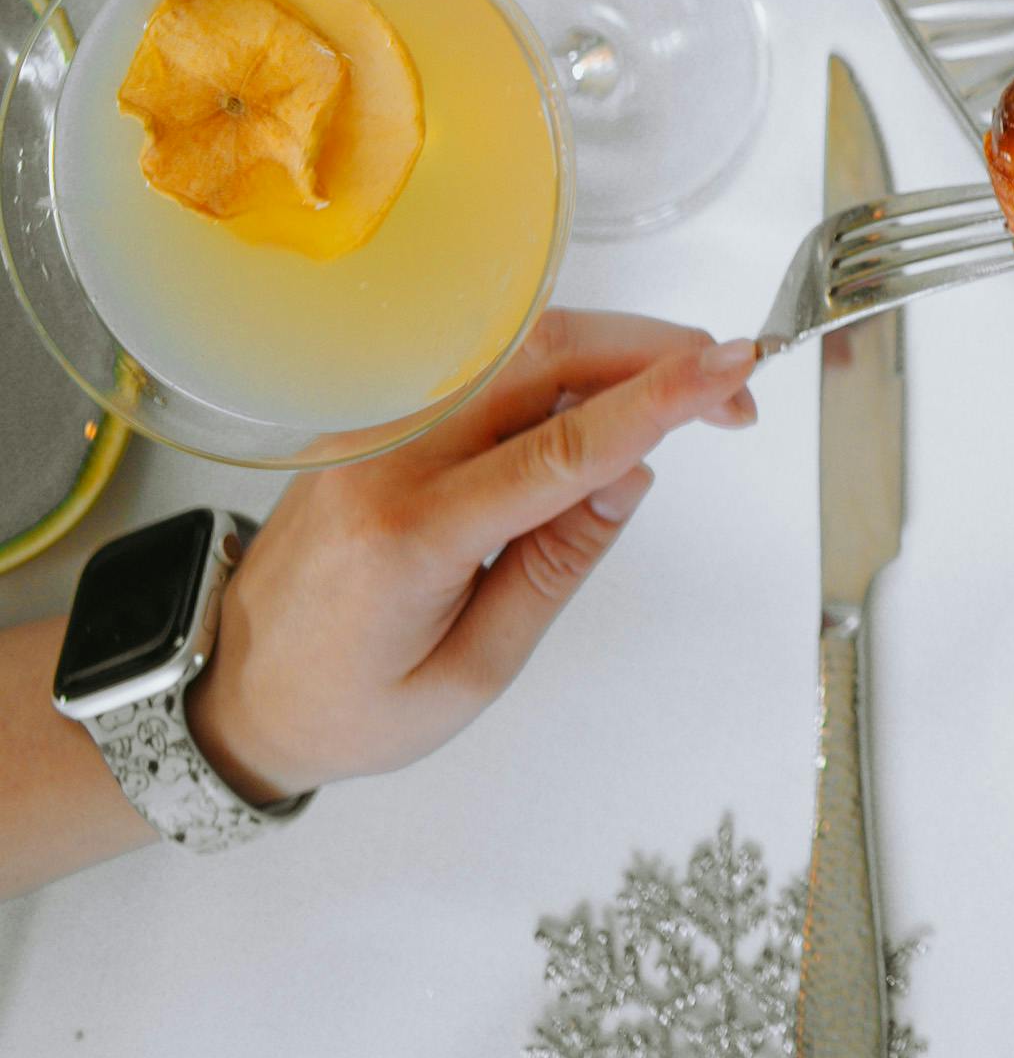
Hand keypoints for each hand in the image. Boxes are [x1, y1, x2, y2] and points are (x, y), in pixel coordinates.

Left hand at [189, 312, 756, 806]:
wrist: (231, 692)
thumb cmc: (351, 708)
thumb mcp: (471, 672)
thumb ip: (556, 566)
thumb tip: (634, 471)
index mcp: (409, 536)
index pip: (560, 446)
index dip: (659, 400)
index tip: (737, 366)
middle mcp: (386, 459)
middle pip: (542, 359)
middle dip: (655, 354)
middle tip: (735, 391)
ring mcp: (374, 429)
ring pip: (520, 349)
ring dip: (618, 355)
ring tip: (688, 399)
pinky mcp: (378, 419)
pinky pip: (489, 370)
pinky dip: (567, 372)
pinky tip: (607, 409)